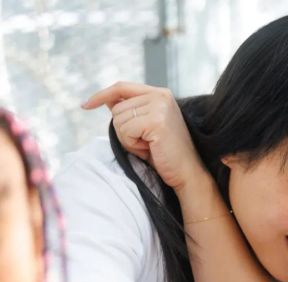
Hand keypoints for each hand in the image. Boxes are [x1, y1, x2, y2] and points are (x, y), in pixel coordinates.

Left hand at [82, 81, 207, 192]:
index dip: (101, 95)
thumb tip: (107, 100)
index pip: (121, 87)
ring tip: (148, 146)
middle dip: (123, 130)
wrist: (187, 172)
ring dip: (128, 138)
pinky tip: (149, 149)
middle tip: (144, 143)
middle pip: (117, 107)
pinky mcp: (156, 121)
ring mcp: (160, 107)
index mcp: (160, 94)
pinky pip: (125, 130)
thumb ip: (129, 111)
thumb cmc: (166, 153)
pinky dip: (132, 144)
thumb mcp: (145, 127)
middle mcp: (161, 95)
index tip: (85, 105)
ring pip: (118, 119)